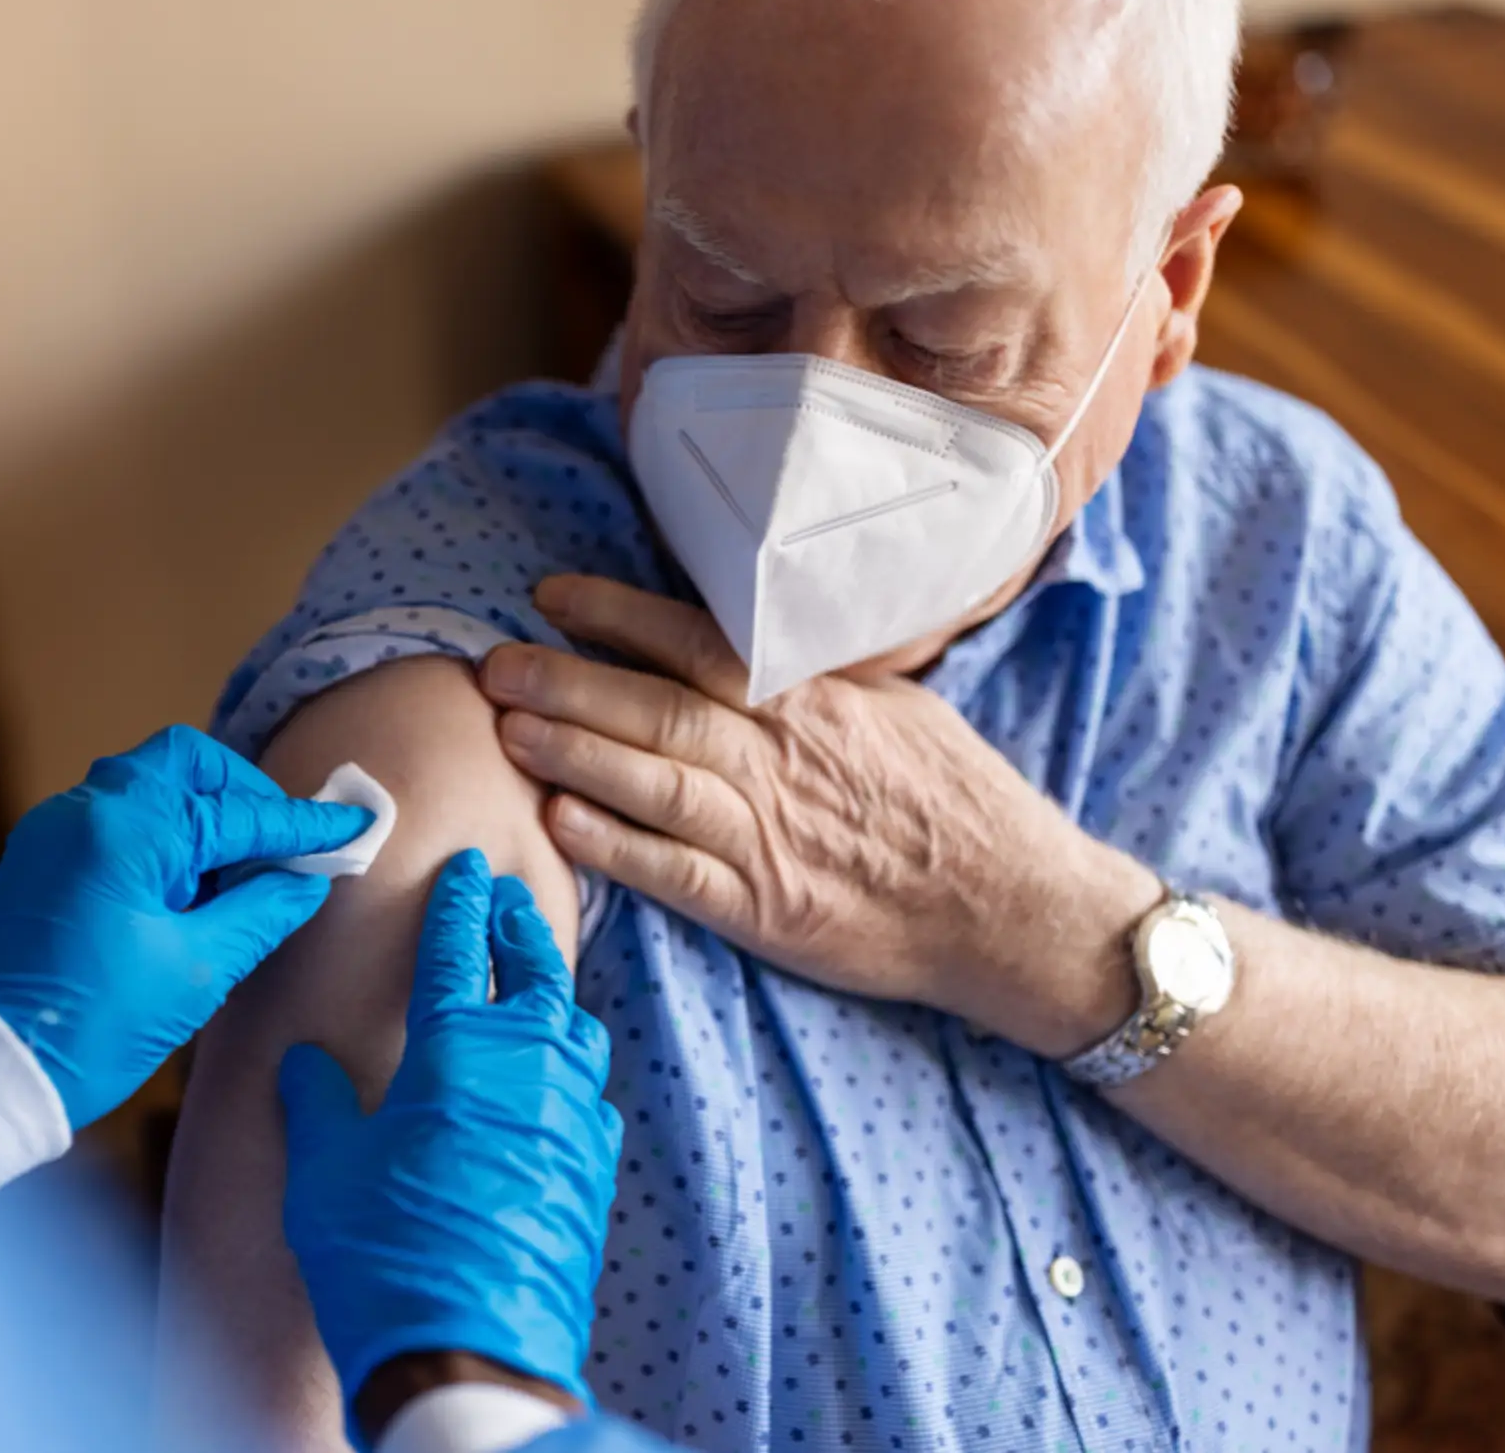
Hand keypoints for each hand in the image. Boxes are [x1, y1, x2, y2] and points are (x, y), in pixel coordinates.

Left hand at [0, 726, 372, 1129]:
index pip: (236, 813)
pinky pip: (114, 821)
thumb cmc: (93, 1028)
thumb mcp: (196, 971)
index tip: (351, 827)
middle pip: (182, 764)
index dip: (300, 826)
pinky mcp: (39, 861)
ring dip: (200, 815)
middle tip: (284, 842)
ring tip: (242, 873)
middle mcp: (83, 811)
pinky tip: (191, 888)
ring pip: (146, 787)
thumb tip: (306, 880)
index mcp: (124, 830)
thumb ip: (260, 912)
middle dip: (241, 793)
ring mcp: (54, 833)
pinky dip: (161, 837)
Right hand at [279, 850, 620, 1449]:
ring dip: (552, 991)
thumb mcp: (323, 1168)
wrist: (467, 1352)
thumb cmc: (382, 1253)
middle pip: (534, 967)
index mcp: (455, 1045)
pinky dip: (569, 1067)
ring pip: (573, 1026)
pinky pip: (588, 1093)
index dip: (456, 899)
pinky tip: (553, 1080)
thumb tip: (303, 1061)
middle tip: (505, 898)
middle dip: (516, 924)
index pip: (456, 946)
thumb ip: (317, 1100)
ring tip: (533, 979)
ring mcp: (572, 1115)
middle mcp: (527, 1064)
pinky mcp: (594, 1166)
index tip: (465, 864)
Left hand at [480, 576, 1159, 1056]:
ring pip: (656, 784)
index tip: (551, 595)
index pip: (698, 642)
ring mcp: (770, 837)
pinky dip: (617, 848)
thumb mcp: (896, 712)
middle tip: (492, 661)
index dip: (618, 616)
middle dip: (567, 681)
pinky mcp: (765, 909)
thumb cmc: (955, 804)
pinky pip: (677, 874)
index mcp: (810, 703)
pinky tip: (559, 827)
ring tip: (505, 730)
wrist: (1012, 907)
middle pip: (656, 708)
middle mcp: (782, 761)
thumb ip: (815, 680)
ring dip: (574, 754)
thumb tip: (754, 635)